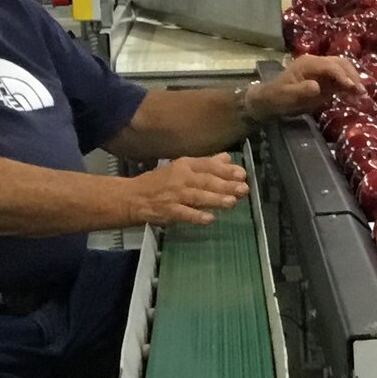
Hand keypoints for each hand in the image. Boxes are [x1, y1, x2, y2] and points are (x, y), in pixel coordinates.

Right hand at [124, 154, 248, 226]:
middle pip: (206, 181)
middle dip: (226, 185)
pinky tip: (209, 219)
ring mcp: (174, 195)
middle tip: (243, 189)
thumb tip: (227, 158)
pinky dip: (196, 216)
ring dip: (215, 199)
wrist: (132, 197)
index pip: (208, 165)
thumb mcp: (181, 168)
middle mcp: (180, 178)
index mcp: (184, 165)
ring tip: (231, 202)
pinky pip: (184, 213)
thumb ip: (205, 164)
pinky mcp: (168, 211)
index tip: (242, 174)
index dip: (225, 170)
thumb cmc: (160, 182)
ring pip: (197, 196)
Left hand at [250, 53, 365, 120]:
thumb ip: (302, 90)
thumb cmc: (277, 97)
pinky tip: (356, 95)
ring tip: (362, 94)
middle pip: (340, 63)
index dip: (342, 75)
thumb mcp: (287, 95)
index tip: (351, 87)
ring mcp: (322, 71)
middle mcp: (317, 63)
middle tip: (361, 91)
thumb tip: (317, 87)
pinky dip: (350, 85)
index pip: (330, 66)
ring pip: (343, 69)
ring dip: (354, 79)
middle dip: (353, 76)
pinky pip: (341, 79)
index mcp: (308, 63)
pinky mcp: (325, 80)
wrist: (270, 100)